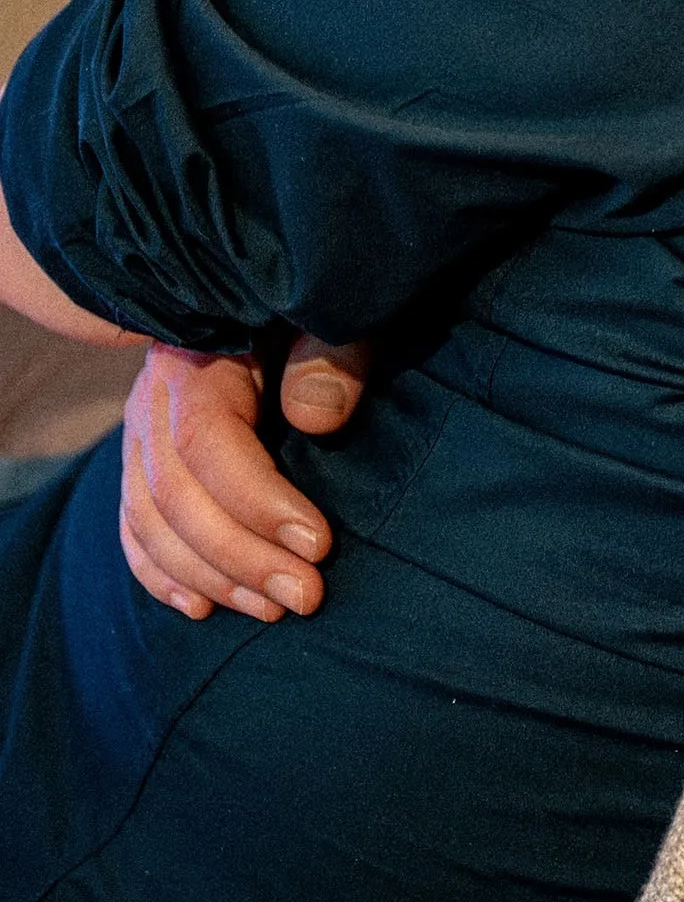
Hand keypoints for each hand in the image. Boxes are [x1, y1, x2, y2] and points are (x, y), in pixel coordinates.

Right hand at [119, 333, 370, 623]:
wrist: (261, 292)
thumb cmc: (312, 308)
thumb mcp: (330, 314)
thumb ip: (330, 354)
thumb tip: (315, 420)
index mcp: (197, 355)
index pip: (206, 441)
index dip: (257, 500)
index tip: (318, 544)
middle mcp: (153, 398)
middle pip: (175, 495)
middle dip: (241, 557)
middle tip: (306, 596)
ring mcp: (139, 434)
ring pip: (150, 522)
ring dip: (211, 577)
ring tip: (274, 609)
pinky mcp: (142, 463)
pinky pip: (134, 529)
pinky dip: (162, 575)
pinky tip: (202, 608)